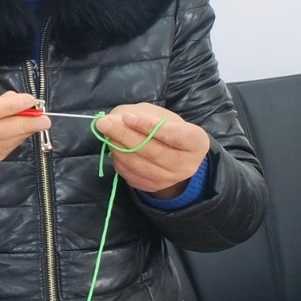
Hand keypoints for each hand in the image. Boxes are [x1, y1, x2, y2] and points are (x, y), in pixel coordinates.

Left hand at [93, 103, 209, 196]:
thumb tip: (115, 120)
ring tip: (106, 132)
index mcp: (196, 142)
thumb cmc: (167, 130)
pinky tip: (114, 146)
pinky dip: (118, 158)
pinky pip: (129, 173)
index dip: (149, 126)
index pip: (174, 134)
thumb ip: (141, 114)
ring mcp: (169, 179)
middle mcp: (186, 164)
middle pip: (153, 151)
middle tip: (104, 123)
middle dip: (124, 135)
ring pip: (138, 164)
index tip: (127, 117)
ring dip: (117, 147)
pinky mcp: (151, 186)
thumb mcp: (160, 115)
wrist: (174, 156)